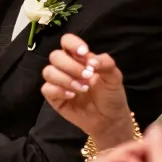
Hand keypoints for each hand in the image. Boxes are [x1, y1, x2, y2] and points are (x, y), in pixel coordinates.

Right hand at [41, 33, 134, 148]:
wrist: (110, 119)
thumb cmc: (111, 95)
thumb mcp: (114, 77)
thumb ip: (105, 63)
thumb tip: (91, 60)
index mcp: (79, 58)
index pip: (67, 41)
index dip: (72, 43)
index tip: (84, 53)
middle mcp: (66, 67)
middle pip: (55, 56)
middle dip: (71, 66)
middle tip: (87, 76)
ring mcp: (58, 82)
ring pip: (48, 71)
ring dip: (65, 79)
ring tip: (82, 88)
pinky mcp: (54, 97)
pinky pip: (46, 89)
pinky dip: (59, 90)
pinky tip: (72, 96)